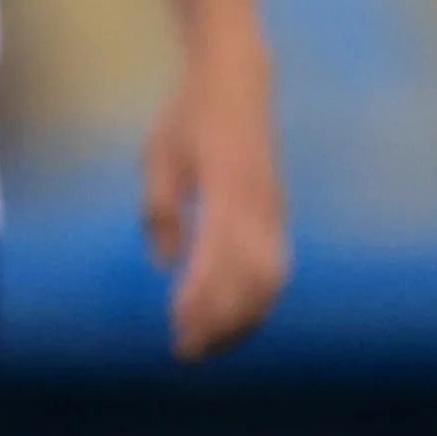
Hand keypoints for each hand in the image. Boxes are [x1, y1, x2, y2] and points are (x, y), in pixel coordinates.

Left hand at [143, 40, 288, 357]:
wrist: (237, 85)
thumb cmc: (188, 119)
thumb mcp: (159, 156)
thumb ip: (161, 210)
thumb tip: (165, 264)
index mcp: (227, 191)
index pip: (218, 260)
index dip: (200, 299)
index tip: (176, 327)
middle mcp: (259, 207)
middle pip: (249, 282)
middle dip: (219, 321)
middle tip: (185, 350)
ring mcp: (274, 213)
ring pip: (268, 282)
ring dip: (241, 319)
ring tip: (207, 344)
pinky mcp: (277, 216)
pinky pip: (274, 269)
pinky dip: (256, 301)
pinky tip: (232, 319)